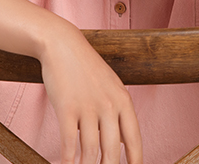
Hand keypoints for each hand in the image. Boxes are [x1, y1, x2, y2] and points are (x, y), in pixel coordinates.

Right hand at [39, 20, 142, 163]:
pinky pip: (70, 144)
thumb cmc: (86, 67)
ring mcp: (88, 107)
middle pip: (112, 152)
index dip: (135, 161)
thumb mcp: (110, 85)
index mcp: (123, 100)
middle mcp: (109, 105)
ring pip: (91, 153)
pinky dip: (68, 160)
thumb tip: (120, 144)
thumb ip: (117, 112)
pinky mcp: (67, 108)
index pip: (134, 139)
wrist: (63, 45)